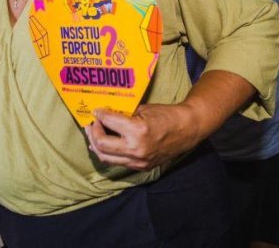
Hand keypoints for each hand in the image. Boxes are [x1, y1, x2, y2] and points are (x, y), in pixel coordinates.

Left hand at [84, 104, 198, 170]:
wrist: (187, 130)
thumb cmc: (166, 115)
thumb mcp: (142, 110)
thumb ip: (122, 115)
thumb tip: (104, 115)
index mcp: (137, 131)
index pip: (108, 122)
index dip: (99, 115)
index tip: (96, 111)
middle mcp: (136, 149)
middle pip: (101, 145)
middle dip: (93, 132)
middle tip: (92, 123)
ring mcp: (139, 161)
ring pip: (106, 158)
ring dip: (96, 145)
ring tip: (93, 134)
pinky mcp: (141, 167)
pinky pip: (118, 162)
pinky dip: (108, 154)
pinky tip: (104, 145)